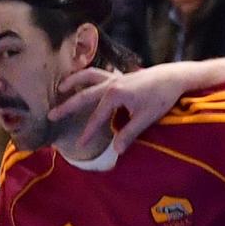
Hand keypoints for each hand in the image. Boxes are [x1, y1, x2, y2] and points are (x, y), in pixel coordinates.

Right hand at [49, 64, 200, 154]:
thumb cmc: (161, 97)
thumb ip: (129, 133)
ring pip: (88, 77)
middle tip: (51, 115)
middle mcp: (111, 83)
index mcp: (115, 94)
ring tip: (61, 88)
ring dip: (74, 82)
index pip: (97, 117)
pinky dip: (87, 75)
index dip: (88, 132)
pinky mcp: (120, 76)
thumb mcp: (145, 118)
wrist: (174, 76)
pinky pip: (98, 74)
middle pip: (84, 96)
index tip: (79, 145)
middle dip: (67, 107)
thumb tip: (116, 151)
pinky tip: (82, 81)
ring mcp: (114, 77)